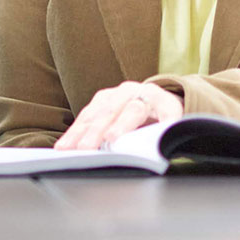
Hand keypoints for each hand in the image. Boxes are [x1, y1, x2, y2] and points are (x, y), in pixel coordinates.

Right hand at [54, 80, 183, 150]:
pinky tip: (64, 143)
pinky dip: (74, 131)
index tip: (111, 138)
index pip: (134, 109)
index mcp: (152, 96)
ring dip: (78, 132)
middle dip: (95, 132)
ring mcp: (113, 94)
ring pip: (93, 113)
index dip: (122, 124)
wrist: (158, 100)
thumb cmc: (166, 116)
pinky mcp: (100, 100)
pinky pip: (84, 116)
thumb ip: (167, 132)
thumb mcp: (174, 122)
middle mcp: (130, 91)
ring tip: (66, 148)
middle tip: (84, 148)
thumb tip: (160, 148)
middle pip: (110, 111)